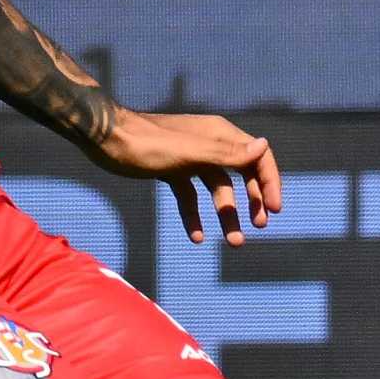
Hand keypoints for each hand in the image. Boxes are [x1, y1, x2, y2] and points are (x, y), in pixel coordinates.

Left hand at [101, 105, 283, 242]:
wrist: (105, 140)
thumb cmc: (147, 144)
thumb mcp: (189, 154)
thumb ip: (226, 154)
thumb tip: (263, 145)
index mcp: (219, 134)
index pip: (257, 157)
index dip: (270, 182)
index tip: (275, 210)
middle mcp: (208, 144)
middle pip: (241, 174)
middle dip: (252, 201)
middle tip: (259, 226)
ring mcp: (189, 158)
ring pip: (216, 189)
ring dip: (226, 215)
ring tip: (234, 243)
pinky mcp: (171, 170)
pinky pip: (190, 196)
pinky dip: (195, 215)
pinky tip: (197, 237)